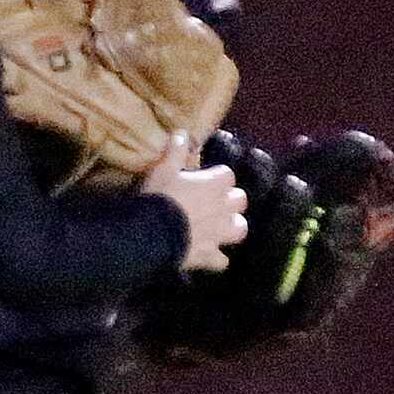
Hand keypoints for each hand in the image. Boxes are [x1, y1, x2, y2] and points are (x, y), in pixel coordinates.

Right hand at [140, 136, 248, 272]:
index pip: (226, 175)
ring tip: (218, 228)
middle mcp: (224, 208)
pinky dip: (215, 259)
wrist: (153, 234)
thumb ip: (175, 152)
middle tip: (213, 203)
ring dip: (231, 228)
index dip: (216, 177)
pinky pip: (221, 260)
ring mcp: (219, 233)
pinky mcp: (210, 255)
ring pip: (239, 228)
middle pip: (239, 200)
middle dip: (230, 201)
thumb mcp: (162, 170)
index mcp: (215, 184)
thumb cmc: (160, 197)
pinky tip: (206, 257)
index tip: (203, 180)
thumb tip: (181, 132)